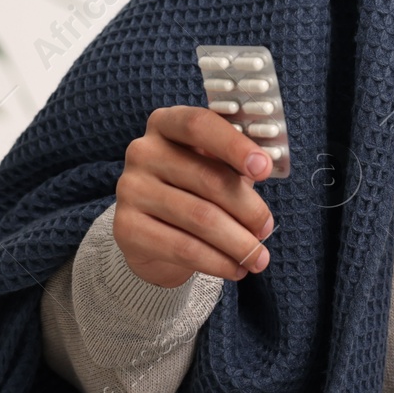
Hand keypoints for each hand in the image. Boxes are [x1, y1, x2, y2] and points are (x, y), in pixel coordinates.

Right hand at [114, 106, 276, 287]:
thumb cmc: (195, 189)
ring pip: (200, 217)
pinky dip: (217, 261)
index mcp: (167, 124)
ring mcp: (131, 189)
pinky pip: (183, 248)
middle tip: (267, 228)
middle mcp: (143, 151)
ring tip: (259, 257)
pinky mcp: (126, 228)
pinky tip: (235, 268)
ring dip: (238, 242)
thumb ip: (236, 162)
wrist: (152, 233)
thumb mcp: (214, 165)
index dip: (234, 145)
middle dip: (248, 209)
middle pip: (208, 178)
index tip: (264, 169)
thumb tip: (264, 168)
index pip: (200, 125)